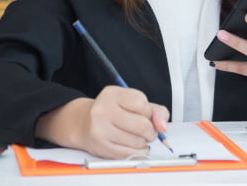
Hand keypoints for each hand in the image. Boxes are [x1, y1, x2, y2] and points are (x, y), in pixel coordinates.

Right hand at [36, 86, 169, 158]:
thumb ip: (155, 111)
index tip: (144, 114)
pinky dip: (137, 152)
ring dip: (143, 143)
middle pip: (142, 125)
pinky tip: (133, 147)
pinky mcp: (100, 146)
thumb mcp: (133, 103)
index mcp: (113, 94)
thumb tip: (162, 127)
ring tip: (137, 138)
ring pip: (137, 142)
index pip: (141, 103)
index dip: (148, 111)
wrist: (83, 123)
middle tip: (148, 131)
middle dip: (151, 131)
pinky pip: (128, 154)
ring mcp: (100, 129)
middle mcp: (103, 110)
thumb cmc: (113, 112)